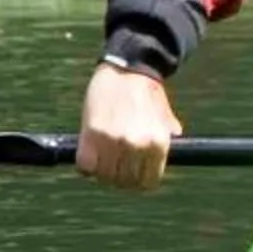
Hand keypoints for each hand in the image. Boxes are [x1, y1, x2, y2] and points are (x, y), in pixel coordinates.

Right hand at [77, 62, 181, 192]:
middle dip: (119, 178)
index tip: (132, 177)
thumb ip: (166, 139)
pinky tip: (90, 155)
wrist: (127, 69)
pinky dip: (87, 165)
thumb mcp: (164, 118)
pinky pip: (86, 166)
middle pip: (124, 182)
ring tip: (103, 161)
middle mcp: (137, 145)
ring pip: (104, 176)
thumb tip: (165, 161)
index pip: (147, 182)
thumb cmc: (146, 93)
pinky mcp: (91, 134)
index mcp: (159, 143)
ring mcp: (113, 141)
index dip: (139, 182)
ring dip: (102, 172)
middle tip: (115, 168)